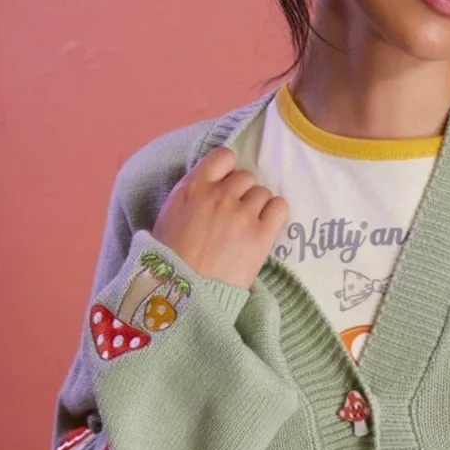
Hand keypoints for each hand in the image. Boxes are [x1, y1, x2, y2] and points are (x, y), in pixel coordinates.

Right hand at [151, 146, 288, 291]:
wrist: (183, 293)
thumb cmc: (170, 260)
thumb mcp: (169, 217)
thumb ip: (191, 196)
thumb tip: (208, 187)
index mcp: (192, 188)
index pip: (223, 156)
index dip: (228, 170)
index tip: (226, 185)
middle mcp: (219, 195)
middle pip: (246, 177)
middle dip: (242, 193)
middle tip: (235, 215)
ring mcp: (241, 213)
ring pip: (263, 192)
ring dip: (258, 206)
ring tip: (247, 227)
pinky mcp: (260, 234)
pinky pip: (279, 207)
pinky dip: (274, 214)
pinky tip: (264, 228)